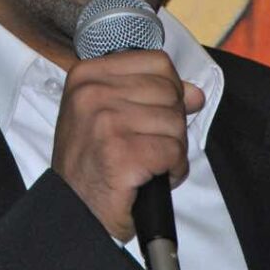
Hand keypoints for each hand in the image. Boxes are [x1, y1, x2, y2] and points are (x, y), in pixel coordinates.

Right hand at [51, 49, 204, 241]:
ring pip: (175, 122)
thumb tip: (195, 94)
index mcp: (87, 74)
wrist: (74, 208)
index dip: (168, 89)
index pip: (157, 62)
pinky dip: (173, 169)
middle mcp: (92, 93)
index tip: (152, 112)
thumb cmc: (92, 160)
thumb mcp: (110, 114)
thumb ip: (151, 94)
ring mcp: (105, 122)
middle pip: (169, 92)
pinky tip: (152, 177)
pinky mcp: (122, 153)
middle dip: (170, 123)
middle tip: (147, 144)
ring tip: (147, 162)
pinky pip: (174, 151)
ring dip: (171, 148)